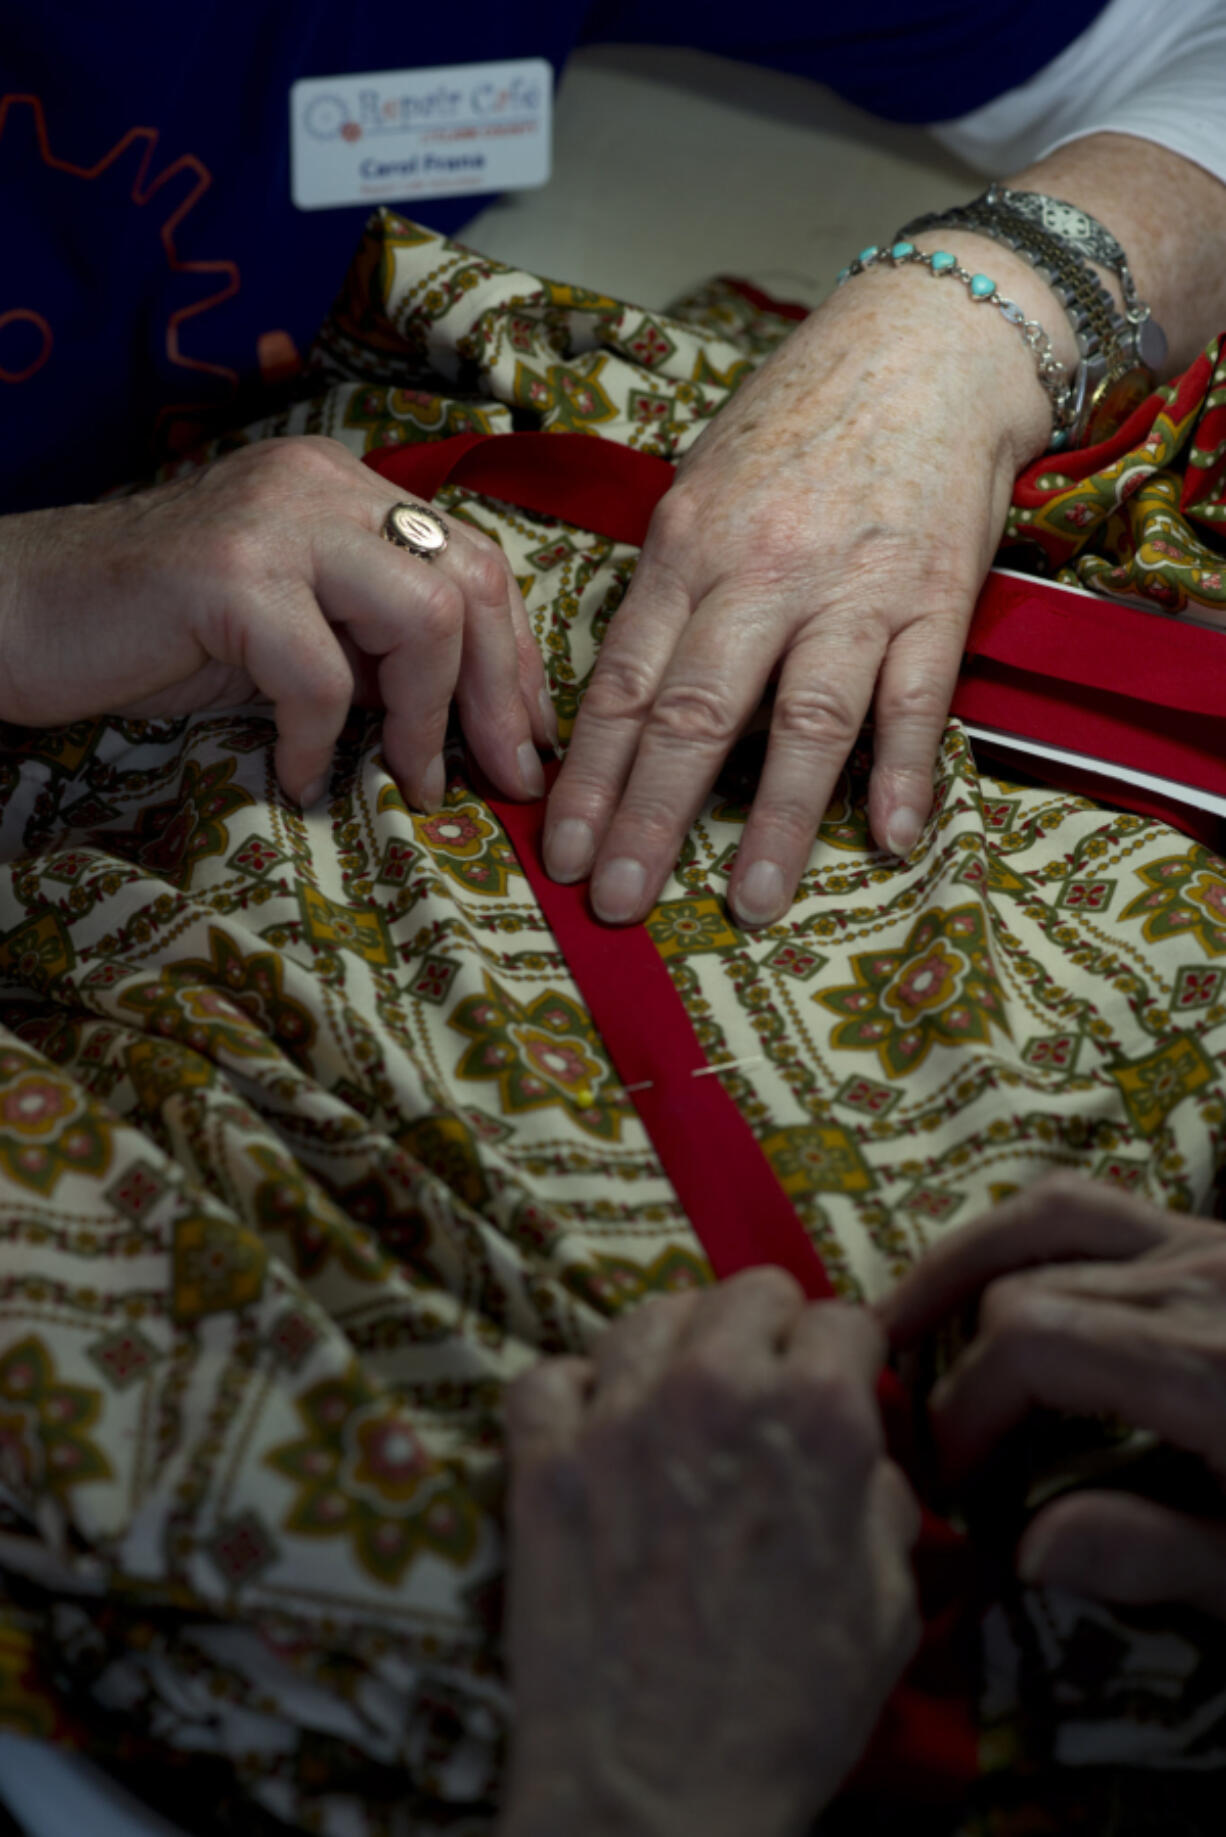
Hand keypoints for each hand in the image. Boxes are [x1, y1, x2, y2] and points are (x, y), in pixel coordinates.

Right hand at [0, 436, 554, 808]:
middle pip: (472, 579)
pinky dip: (321, 742)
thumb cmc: (156, 634)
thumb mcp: (293, 633)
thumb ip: (375, 647)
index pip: (475, 559)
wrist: (19, 613)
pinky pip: (322, 675)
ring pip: (424, 615)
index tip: (525, 739)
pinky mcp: (229, 575)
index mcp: (345, 488)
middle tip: (505, 778)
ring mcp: (275, 521)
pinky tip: (298, 777)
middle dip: (500, 694)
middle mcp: (321, 483)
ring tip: (409, 782)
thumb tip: (477, 723)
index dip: (514, 658)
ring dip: (428, 719)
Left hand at [498, 1270, 919, 1836]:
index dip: (842, 1355)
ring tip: (675, 1400)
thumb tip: (860, 1454)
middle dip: (764, 1331)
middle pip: (744, 1291)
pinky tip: (593, 1433)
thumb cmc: (783, 1719)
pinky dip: (571, 1395)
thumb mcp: (884, 1610)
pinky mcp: (542, 1459)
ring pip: (645, 1314)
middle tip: (759, 1384)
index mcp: (817, 1420)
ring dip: (672, 1348)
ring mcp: (619, 1418)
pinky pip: (548, 1375)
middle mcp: (716, 1393)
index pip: (840, 1318)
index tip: (832, 1379)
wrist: (653, 1799)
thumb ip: (878, 1502)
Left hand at [544, 241, 1057, 926]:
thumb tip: (627, 690)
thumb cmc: (801, 419)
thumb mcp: (703, 486)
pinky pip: (916, 698)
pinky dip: (903, 771)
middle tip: (619, 902)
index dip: (589, 777)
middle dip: (650, 818)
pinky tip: (886, 838)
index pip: (622, 682)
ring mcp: (851, 586)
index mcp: (687, 546)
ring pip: (803, 719)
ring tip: (750, 904)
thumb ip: (670, 587)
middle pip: (692, 713)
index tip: (563, 852)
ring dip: (774, 820)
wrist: (929, 340)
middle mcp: (761, 572)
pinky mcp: (935, 594)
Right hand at [879, 1174, 1225, 1615]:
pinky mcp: (1220, 1241)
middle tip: (932, 1444)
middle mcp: (1201, 1281)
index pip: (1031, 1342)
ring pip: (1049, 1213)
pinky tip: (1004, 1279)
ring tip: (905, 1315)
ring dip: (966, 1263)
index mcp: (1212, 1370)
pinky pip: (1098, 1207)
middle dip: (958, 1361)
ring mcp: (1212, 1245)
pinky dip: (1030, 1234)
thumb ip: (1160, 1554)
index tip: (949, 1488)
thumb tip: (1023, 1550)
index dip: (963, 1406)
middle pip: (1025, 1283)